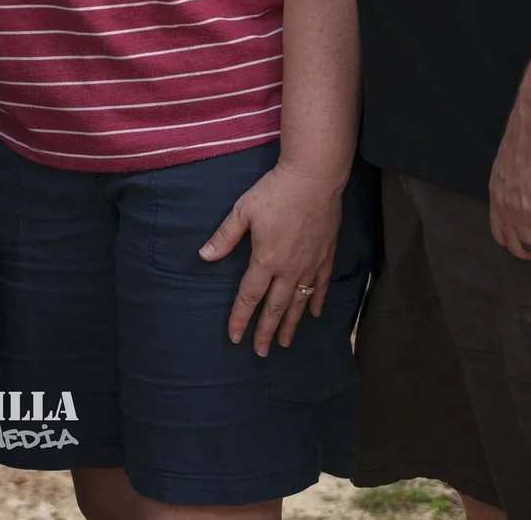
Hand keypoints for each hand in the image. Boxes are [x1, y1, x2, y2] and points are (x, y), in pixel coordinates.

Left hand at [199, 159, 345, 355]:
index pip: (249, 297)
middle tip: (260, 352)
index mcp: (265, 260)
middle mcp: (288, 269)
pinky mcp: (325, 256)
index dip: (240, 318)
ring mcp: (309, 264)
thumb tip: (204, 256)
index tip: (234, 337)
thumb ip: (224, 237)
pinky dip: (316, 301)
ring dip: (290, 324)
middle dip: (266, 331)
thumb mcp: (243, 211)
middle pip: (275, 307)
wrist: (314, 178)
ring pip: (298, 302)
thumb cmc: (275, 192)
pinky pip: (320, 285)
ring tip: (285, 342)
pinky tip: (314, 314)